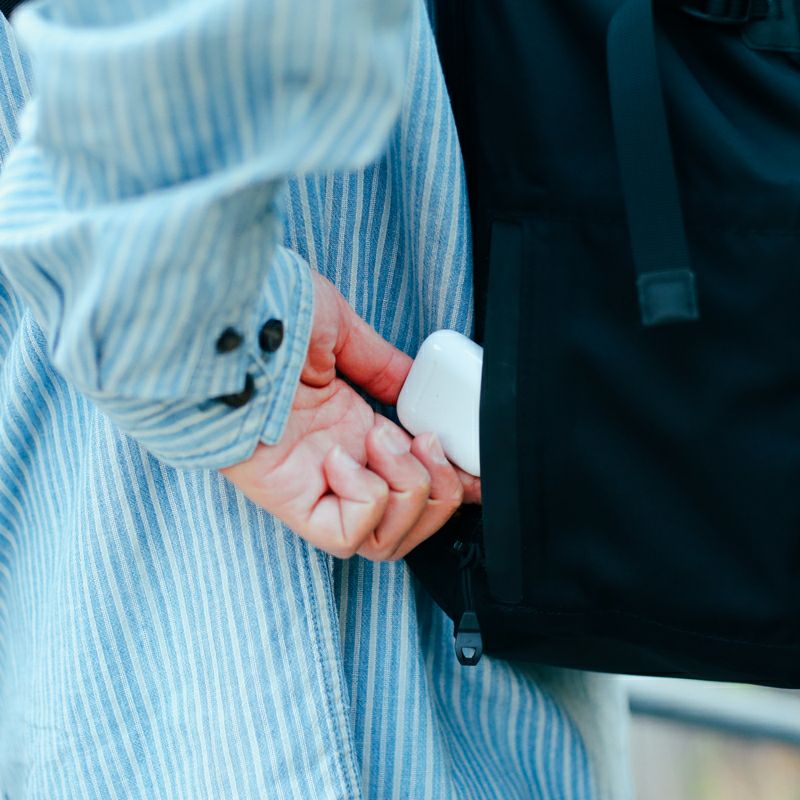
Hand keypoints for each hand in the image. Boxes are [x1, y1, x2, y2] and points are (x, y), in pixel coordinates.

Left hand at [221, 272, 480, 560]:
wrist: (222, 319)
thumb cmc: (270, 318)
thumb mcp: (342, 335)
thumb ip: (382, 367)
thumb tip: (415, 388)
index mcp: (349, 430)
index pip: (411, 484)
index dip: (454, 486)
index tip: (480, 470)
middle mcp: (336, 467)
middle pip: (406, 526)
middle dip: (441, 491)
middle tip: (425, 442)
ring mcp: (313, 488)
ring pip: (384, 541)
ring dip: (408, 488)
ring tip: (379, 436)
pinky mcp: (289, 500)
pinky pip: (346, 534)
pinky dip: (364, 497)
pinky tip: (341, 453)